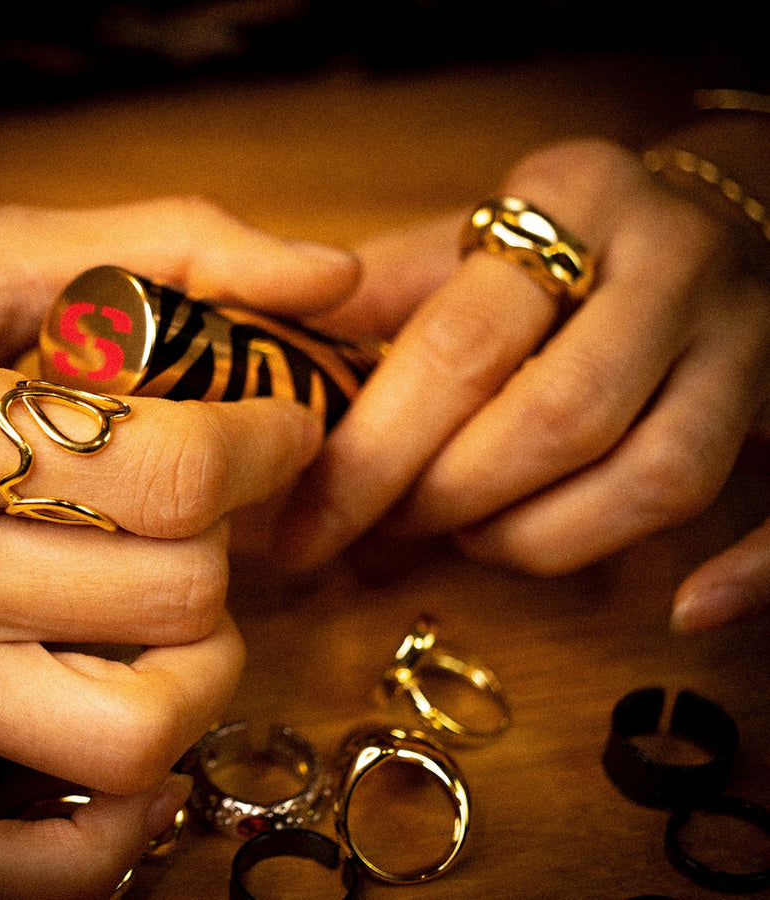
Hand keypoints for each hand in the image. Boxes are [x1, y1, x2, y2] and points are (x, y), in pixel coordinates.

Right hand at [0, 199, 358, 898]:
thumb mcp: (5, 262)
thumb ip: (178, 246)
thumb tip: (334, 274)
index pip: (174, 471)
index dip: (271, 446)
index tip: (283, 430)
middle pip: (171, 596)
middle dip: (227, 546)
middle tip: (203, 513)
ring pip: (120, 737)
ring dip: (196, 677)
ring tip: (176, 620)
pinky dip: (96, 842)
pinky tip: (137, 771)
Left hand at [277, 138, 769, 628]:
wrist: (722, 210)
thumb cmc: (562, 242)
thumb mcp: (467, 236)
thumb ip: (377, 299)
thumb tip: (276, 372)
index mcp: (570, 200)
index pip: (456, 346)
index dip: (371, 454)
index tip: (306, 527)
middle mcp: (670, 261)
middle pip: (556, 415)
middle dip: (448, 499)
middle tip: (385, 528)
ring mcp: (748, 337)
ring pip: (657, 474)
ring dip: (544, 540)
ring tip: (473, 539)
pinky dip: (747, 573)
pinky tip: (686, 611)